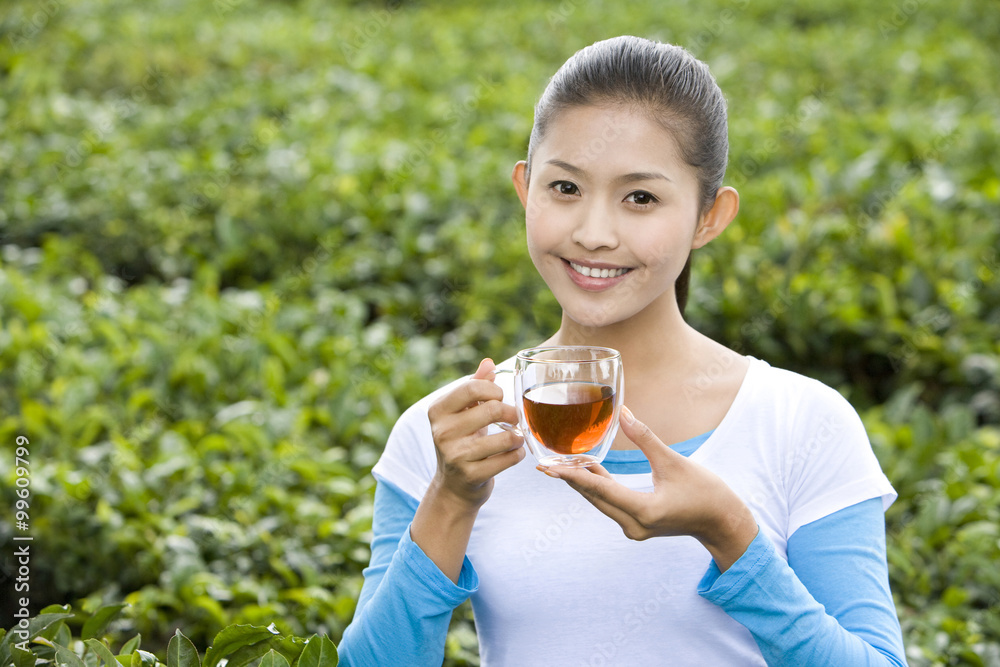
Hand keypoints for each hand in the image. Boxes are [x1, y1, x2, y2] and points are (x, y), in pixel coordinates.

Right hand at [426, 358, 524, 510]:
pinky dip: (517, 454)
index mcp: (438, 410)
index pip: (472, 387)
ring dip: (518, 436)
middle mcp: (442, 432)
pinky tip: (513, 453)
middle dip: (512, 413)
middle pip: (493, 409)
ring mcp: (455, 455)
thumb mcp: (463, 413)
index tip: (499, 398)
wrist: (453, 486)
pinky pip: (508, 459)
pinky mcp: (471, 475)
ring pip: (505, 437)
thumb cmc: (462, 441)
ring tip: (516, 437)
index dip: (494, 390)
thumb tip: (489, 363)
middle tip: (514, 418)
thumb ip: (475, 386)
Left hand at [542, 406, 757, 570]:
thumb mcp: (674, 461)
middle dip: (570, 478)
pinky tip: (586, 470)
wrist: (723, 522)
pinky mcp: (637, 523)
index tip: (548, 468)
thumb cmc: (705, 492)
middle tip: (544, 463)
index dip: (572, 475)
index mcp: (643, 511)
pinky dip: (598, 487)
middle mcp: (633, 524)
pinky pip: (610, 503)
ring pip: (600, 501)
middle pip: (594, 497)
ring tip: (559, 463)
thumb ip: (645, 437)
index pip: (599, 489)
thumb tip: (623, 412)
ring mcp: (634, 527)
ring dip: (583, 482)